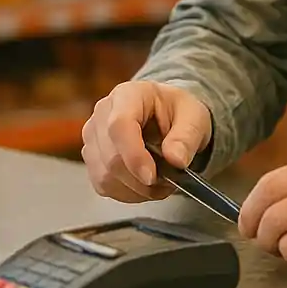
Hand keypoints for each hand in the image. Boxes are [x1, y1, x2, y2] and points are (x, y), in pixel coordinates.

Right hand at [81, 80, 211, 203]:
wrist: (166, 117)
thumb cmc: (178, 112)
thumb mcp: (194, 117)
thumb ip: (187, 136)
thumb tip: (176, 160)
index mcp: (128, 94)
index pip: (119, 126)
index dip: (133, 155)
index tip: (152, 177)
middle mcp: (103, 113)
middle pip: (110, 156)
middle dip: (139, 178)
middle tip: (168, 183)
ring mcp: (93, 136)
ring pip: (105, 176)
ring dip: (135, 189)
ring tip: (160, 184)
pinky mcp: (92, 158)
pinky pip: (104, 186)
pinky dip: (127, 193)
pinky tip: (145, 185)